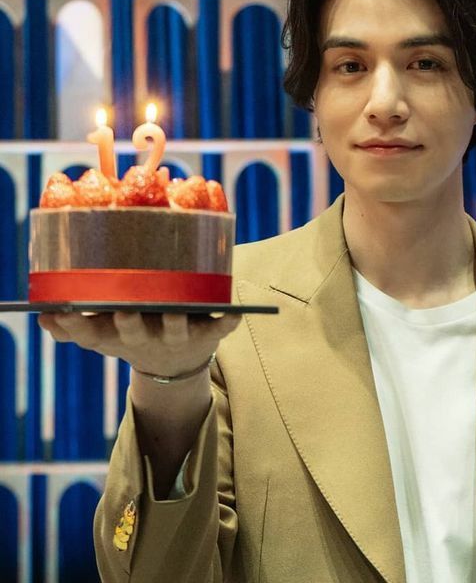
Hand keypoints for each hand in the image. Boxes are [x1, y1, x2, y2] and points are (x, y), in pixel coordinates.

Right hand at [37, 311, 241, 377]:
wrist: (174, 366)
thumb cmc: (132, 336)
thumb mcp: (102, 335)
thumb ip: (73, 327)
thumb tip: (42, 315)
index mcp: (117, 337)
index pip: (90, 334)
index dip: (77, 326)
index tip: (66, 311)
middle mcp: (147, 339)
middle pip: (134, 333)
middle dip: (128, 323)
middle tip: (124, 309)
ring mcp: (179, 337)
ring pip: (177, 330)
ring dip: (176, 322)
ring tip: (175, 309)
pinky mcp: (209, 334)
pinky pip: (222, 327)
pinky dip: (229, 322)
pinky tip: (236, 311)